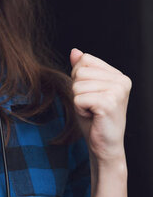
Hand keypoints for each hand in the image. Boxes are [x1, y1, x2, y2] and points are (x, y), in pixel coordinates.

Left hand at [70, 48, 130, 163]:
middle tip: (91, 105)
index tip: (91, 94)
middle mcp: (121, 80)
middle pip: (79, 72)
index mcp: (118, 75)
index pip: (85, 60)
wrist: (104, 145)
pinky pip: (78, 98)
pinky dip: (79, 109)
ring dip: (78, 101)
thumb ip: (81, 69)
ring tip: (92, 111)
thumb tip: (75, 51)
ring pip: (77, 85)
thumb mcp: (85, 89)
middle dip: (78, 91)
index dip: (79, 77)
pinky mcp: (109, 103)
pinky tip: (92, 116)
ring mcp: (117, 91)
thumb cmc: (94, 117)